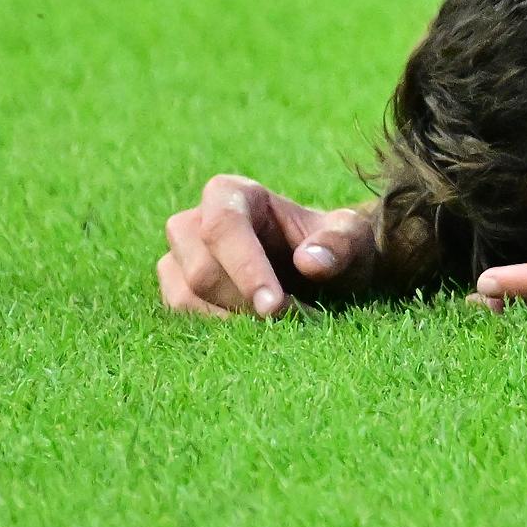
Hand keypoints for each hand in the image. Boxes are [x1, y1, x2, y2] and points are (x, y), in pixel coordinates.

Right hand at [158, 174, 376, 318]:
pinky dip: (218, 332)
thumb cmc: (331, 245)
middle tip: (293, 318)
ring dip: (233, 321)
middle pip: (202, 270)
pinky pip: (182, 317)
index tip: (274, 306)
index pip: (224, 228)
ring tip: (281, 323)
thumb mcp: (352, 237)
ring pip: (185, 298)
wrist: (316, 268)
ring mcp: (177, 257)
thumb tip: (309, 262)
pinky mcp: (175, 289)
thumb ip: (340, 243)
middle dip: (246, 302)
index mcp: (231, 194)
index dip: (246, 268)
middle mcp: (193, 222)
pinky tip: (256, 332)